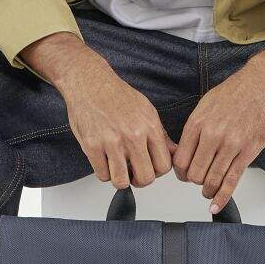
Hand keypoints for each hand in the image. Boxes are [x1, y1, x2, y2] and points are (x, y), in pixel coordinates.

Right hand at [56, 52, 177, 188]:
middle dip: (140, 180)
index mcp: (150, 127)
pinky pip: (102, 175)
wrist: (90, 82)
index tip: (150, 168)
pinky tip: (104, 162)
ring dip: (120, 179)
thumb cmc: (117, 95)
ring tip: (118, 169)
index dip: (157, 172)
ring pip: (122, 181)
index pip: (164, 166)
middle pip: (145, 178)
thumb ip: (160, 135)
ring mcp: (112, 142)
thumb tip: (173, 153)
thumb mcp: (147, 110)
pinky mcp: (92, 146)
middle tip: (134, 173)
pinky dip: (104, 173)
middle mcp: (133, 136)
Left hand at [172, 59, 264, 212]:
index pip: (180, 160)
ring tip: (208, 192)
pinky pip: (232, 180)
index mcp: (197, 124)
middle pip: (194, 173)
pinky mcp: (248, 151)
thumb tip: (185, 149)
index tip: (183, 175)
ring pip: (212, 179)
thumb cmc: (235, 92)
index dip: (179, 173)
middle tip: (198, 180)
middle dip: (194, 181)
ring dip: (208, 190)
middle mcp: (212, 135)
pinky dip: (223, 197)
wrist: (262, 84)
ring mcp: (231, 144)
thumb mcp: (205, 105)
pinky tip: (217, 205)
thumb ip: (194, 128)